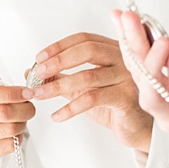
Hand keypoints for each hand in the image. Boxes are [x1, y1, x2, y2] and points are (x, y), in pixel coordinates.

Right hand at [0, 62, 35, 167]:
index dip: (10, 93)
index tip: (27, 92)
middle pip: (1, 113)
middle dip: (24, 108)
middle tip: (30, 105)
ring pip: (8, 129)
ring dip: (23, 122)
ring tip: (22, 116)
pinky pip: (8, 145)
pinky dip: (18, 136)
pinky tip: (15, 130)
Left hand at [26, 32, 153, 152]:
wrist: (138, 129)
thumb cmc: (115, 105)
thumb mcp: (86, 87)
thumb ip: (62, 77)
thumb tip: (31, 71)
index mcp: (115, 50)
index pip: (85, 38)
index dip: (60, 46)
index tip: (40, 58)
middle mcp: (124, 59)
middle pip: (88, 50)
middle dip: (58, 60)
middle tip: (38, 73)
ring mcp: (128, 77)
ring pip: (88, 76)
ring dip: (57, 86)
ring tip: (39, 94)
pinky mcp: (126, 98)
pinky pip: (92, 99)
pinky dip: (70, 108)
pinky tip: (57, 115)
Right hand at [113, 9, 168, 167]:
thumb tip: (164, 37)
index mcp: (168, 98)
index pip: (141, 68)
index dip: (129, 41)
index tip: (122, 15)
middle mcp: (168, 110)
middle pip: (139, 77)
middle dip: (131, 44)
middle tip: (128, 17)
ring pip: (151, 93)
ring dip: (151, 61)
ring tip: (159, 37)